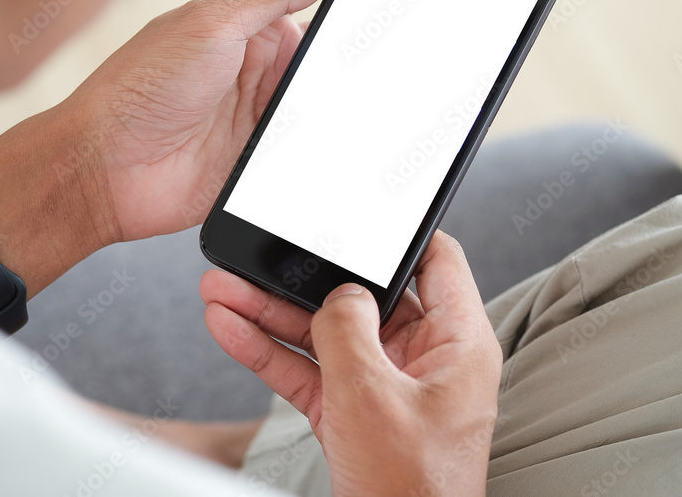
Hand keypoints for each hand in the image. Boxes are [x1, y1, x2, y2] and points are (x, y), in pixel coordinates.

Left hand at [69, 0, 353, 243]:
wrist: (103, 171)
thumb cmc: (138, 88)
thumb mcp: (212, 22)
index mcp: (249, 24)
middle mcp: (260, 67)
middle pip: (331, 57)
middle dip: (357, 59)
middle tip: (399, 59)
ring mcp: (264, 116)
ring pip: (327, 105)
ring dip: (343, 106)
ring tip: (373, 106)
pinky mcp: (265, 162)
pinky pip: (311, 151)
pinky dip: (329, 148)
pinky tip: (346, 146)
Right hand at [201, 231, 502, 496]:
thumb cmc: (410, 492)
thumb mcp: (373, 396)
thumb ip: (348, 331)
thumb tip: (337, 295)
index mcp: (457, 343)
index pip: (436, 261)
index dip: (399, 232)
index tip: (357, 212)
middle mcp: (423, 358)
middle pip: (363, 296)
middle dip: (305, 278)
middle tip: (263, 256)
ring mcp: (385, 385)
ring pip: (325, 332)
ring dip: (273, 312)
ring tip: (224, 289)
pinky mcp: (352, 411)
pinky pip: (309, 369)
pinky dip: (271, 352)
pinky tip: (232, 330)